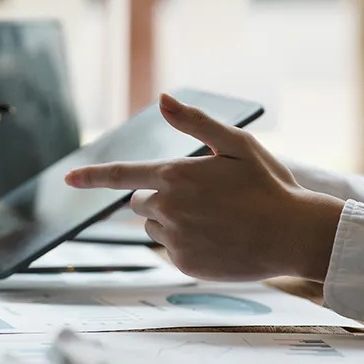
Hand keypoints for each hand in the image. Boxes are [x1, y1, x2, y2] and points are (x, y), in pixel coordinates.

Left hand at [64, 94, 343, 281]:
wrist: (295, 235)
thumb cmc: (269, 185)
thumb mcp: (237, 145)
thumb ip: (195, 123)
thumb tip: (162, 99)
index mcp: (175, 176)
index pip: (121, 175)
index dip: (91, 176)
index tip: (67, 179)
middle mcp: (167, 209)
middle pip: (140, 201)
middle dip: (161, 196)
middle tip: (203, 197)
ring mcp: (174, 239)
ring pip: (155, 227)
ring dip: (172, 221)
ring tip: (215, 219)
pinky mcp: (183, 264)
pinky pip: (171, 250)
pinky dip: (186, 244)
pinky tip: (218, 239)